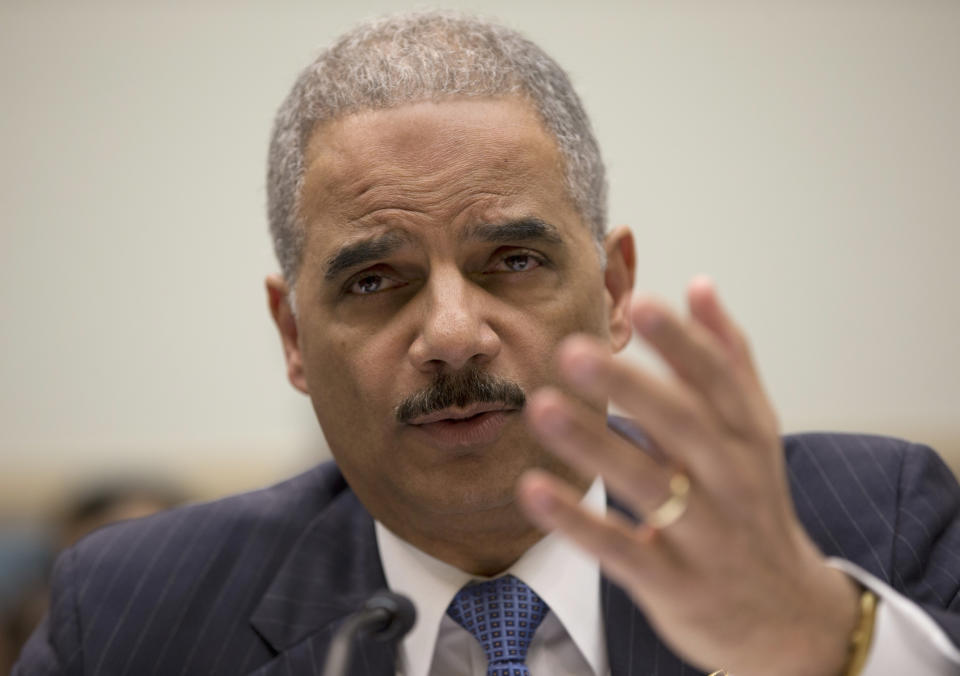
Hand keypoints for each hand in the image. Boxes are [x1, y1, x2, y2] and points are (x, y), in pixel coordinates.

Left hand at [518, 277, 860, 675]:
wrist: (785, 616)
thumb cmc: (754, 506)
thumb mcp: (753, 432)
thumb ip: (728, 359)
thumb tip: (699, 285)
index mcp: (748, 436)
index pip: (720, 379)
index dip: (682, 342)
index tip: (643, 302)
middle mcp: (731, 481)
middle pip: (682, 426)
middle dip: (630, 386)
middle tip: (574, 349)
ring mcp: (704, 535)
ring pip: (648, 484)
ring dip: (593, 445)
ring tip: (542, 407)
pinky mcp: (673, 583)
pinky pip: (621, 550)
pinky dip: (577, 522)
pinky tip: (534, 489)